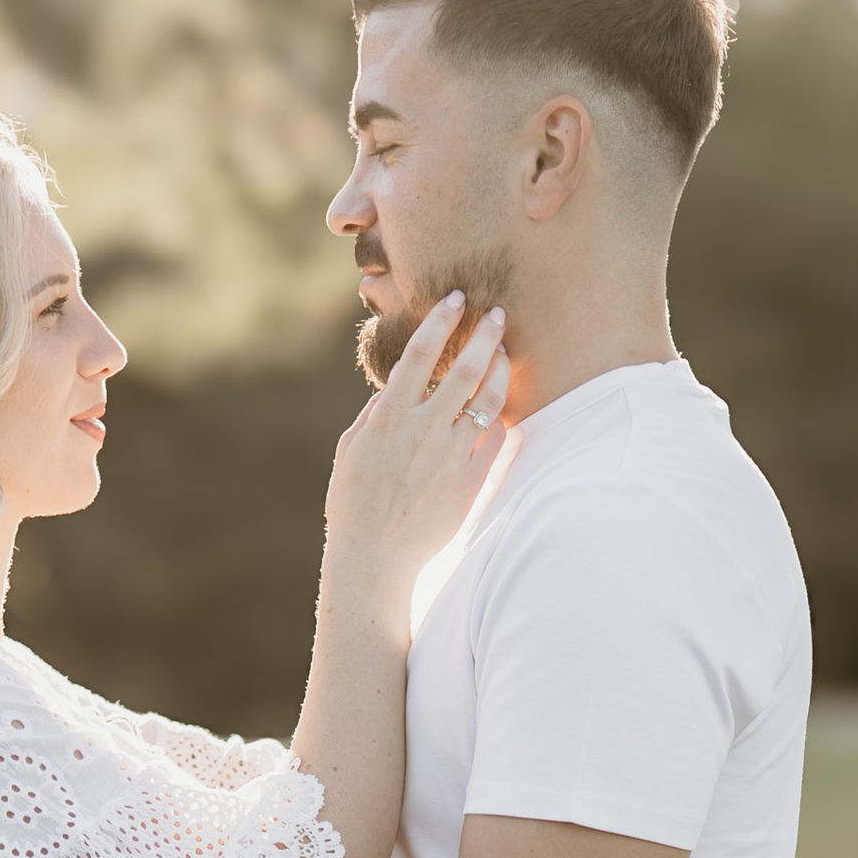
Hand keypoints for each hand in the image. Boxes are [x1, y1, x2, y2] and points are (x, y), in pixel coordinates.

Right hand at [322, 293, 509, 602]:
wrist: (375, 558)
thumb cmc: (354, 503)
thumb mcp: (352, 449)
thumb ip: (376, 412)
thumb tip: (397, 385)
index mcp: (389, 417)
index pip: (421, 353)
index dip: (441, 320)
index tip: (456, 299)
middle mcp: (423, 430)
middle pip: (465, 368)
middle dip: (484, 334)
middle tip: (498, 314)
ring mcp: (451, 455)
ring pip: (488, 399)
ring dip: (500, 367)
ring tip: (505, 350)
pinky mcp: (470, 480)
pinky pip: (494, 437)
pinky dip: (499, 413)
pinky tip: (501, 398)